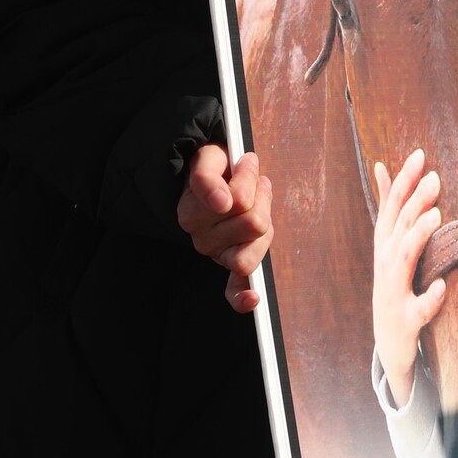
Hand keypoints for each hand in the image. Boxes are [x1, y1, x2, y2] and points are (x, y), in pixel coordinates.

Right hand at [177, 144, 272, 313]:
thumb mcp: (208, 158)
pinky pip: (234, 288)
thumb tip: (222, 203)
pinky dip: (242, 296)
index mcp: (191, 212)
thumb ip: (207, 177)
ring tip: (257, 203)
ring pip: (256, 245)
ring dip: (266, 220)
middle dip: (261, 196)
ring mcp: (216, 253)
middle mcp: (200, 238)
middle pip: (254, 223)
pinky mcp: (230, 264)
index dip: (247, 178)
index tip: (246, 162)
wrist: (213, 175)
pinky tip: (252, 298)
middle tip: (253, 181)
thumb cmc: (215, 168)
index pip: (237, 200)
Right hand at [373, 149, 447, 407]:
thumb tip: (381, 165)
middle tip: (434, 177)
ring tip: (437, 216)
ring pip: (405, 258)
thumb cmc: (393, 282)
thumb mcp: (386, 243)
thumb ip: (387, 204)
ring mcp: (394, 290)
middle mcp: (386, 262)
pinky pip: (418, 308)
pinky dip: (429, 298)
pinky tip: (442, 287)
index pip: (393, 205)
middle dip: (416, 200)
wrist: (387, 339)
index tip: (420, 155)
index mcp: (385, 243)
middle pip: (401, 225)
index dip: (405, 179)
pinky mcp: (406, 318)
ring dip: (419, 235)